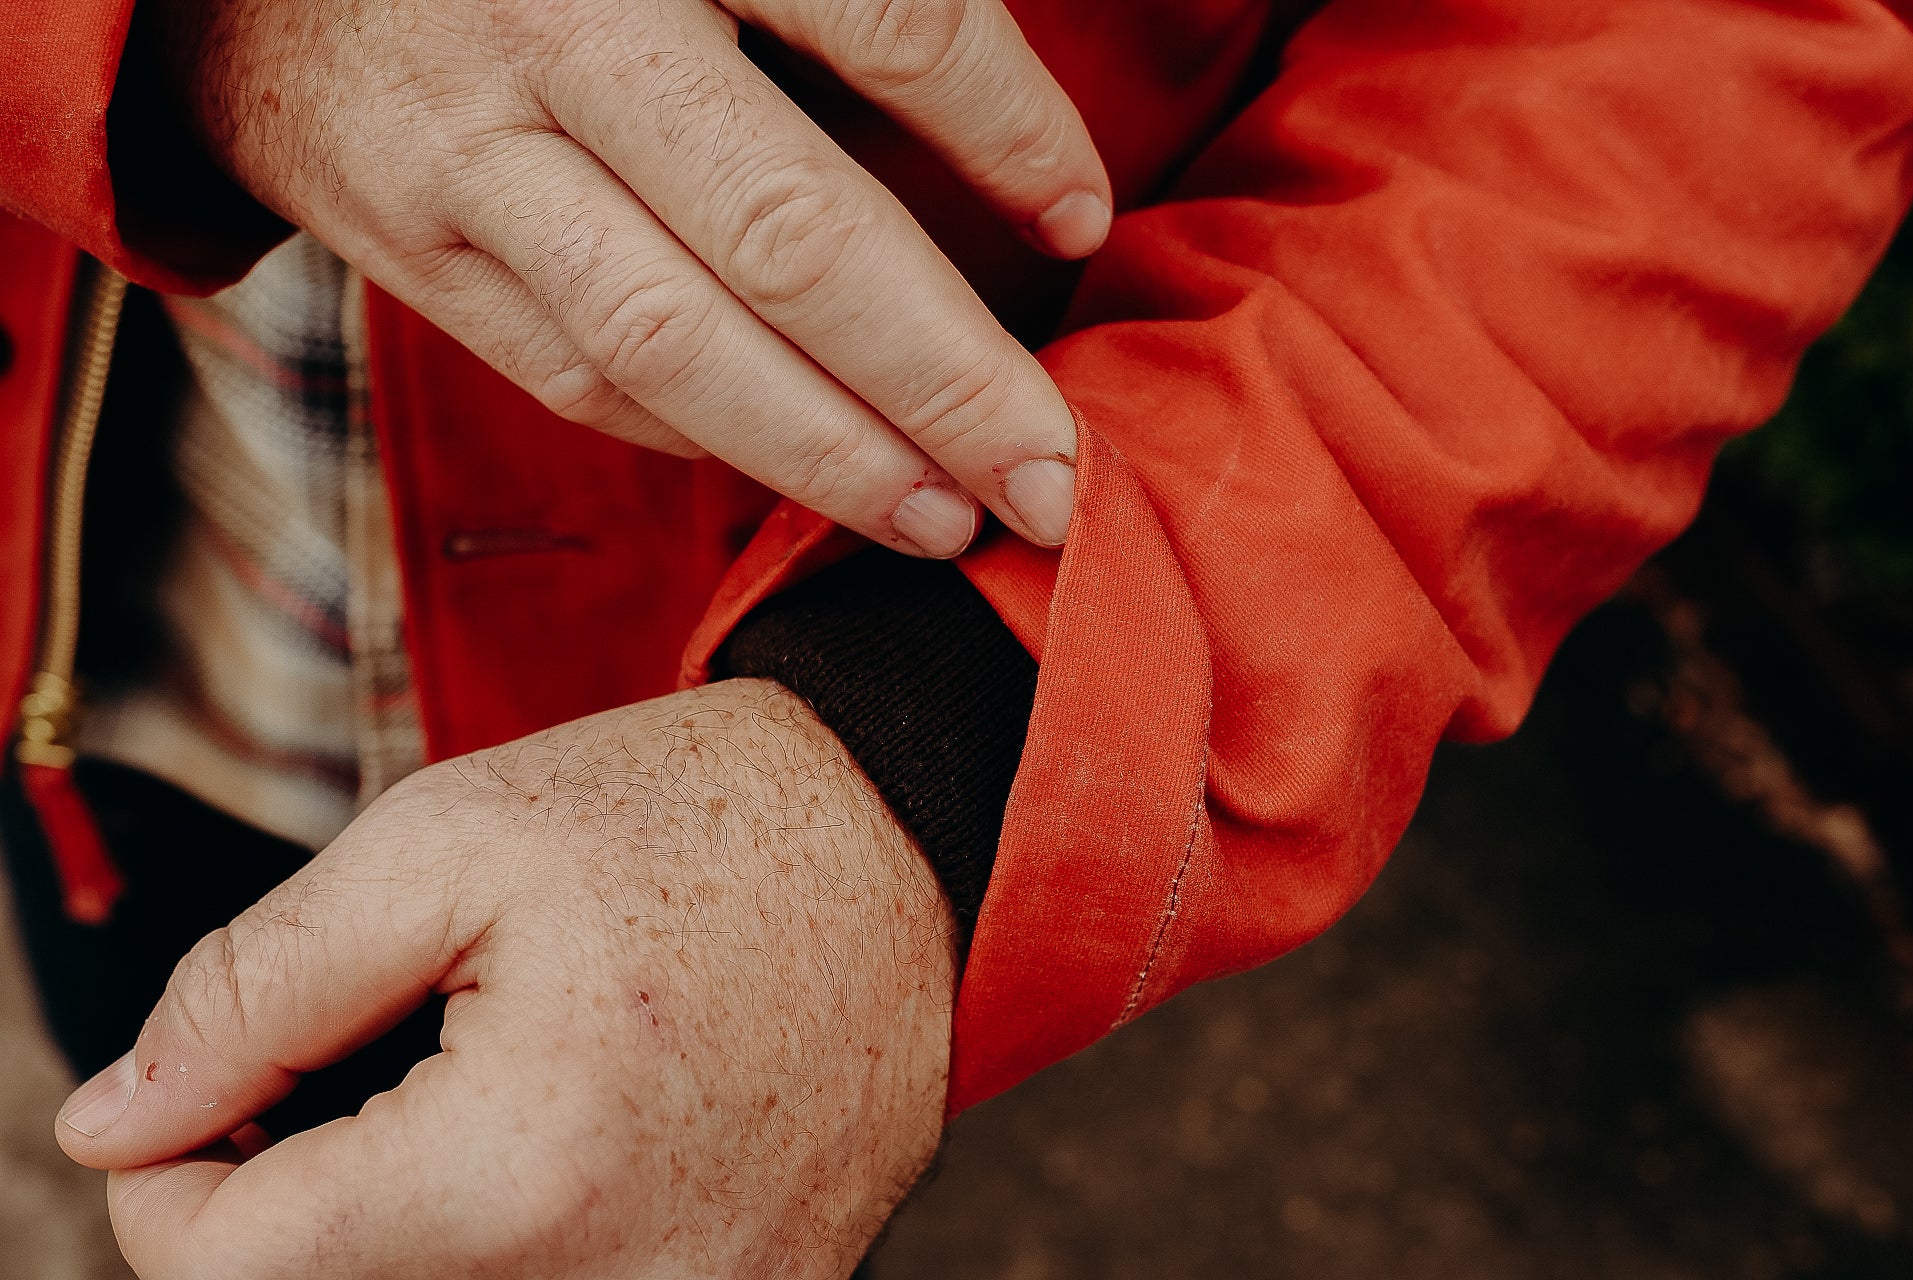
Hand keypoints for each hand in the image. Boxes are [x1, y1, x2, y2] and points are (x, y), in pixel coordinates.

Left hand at [56, 681, 955, 1277]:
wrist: (915, 835)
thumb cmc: (693, 819)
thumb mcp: (451, 840)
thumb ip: (256, 987)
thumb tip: (112, 1120)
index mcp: (521, 1172)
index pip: (228, 1274)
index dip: (172, 1174)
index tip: (219, 1077)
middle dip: (295, 1194)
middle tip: (360, 1050)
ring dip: (407, 1220)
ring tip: (479, 1078)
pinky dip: (518, 1234)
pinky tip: (564, 1127)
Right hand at [144, 0, 1107, 556]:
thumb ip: (829, 16)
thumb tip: (1020, 163)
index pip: (881, 16)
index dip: (1004, 129)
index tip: (1082, 218)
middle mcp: (551, 29)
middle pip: (787, 232)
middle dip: (941, 377)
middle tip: (1053, 476)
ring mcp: (465, 154)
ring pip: (673, 341)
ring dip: (831, 454)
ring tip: (949, 520)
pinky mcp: (412, 252)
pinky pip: (582, 378)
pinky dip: (709, 439)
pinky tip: (813, 476)